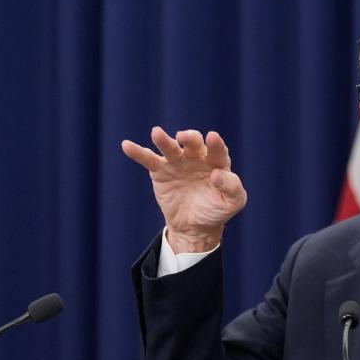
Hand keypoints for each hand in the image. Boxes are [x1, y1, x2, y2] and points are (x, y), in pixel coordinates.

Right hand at [121, 127, 246, 252]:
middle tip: (184, 137)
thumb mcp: (233, 203)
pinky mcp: (160, 171)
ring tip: (156, 133)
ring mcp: (178, 163)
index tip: (212, 137)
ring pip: (170, 147)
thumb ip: (232, 187)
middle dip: (189, 138)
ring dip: (164, 140)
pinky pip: (148, 159)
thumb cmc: (217, 210)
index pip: (217, 150)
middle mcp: (197, 158)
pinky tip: (127, 145)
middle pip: (193, 143)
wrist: (195, 226)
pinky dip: (137, 152)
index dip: (215, 143)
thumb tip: (217, 175)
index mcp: (217, 162)